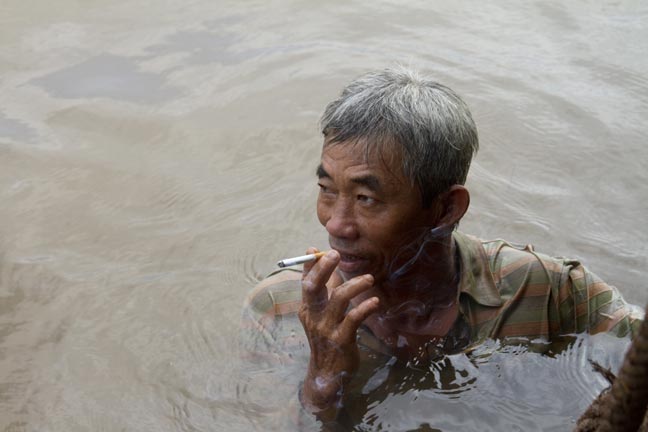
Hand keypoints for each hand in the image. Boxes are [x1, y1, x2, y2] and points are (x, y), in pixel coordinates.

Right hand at [298, 248, 379, 413]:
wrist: (327, 374)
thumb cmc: (327, 340)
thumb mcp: (322, 316)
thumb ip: (327, 293)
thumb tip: (332, 270)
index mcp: (308, 308)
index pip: (305, 282)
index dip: (309, 266)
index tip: (313, 249)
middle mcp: (314, 316)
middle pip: (314, 287)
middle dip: (323, 268)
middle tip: (335, 254)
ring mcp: (326, 328)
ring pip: (338, 299)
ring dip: (354, 286)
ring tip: (369, 279)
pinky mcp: (341, 339)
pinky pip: (353, 319)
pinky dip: (365, 308)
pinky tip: (375, 302)